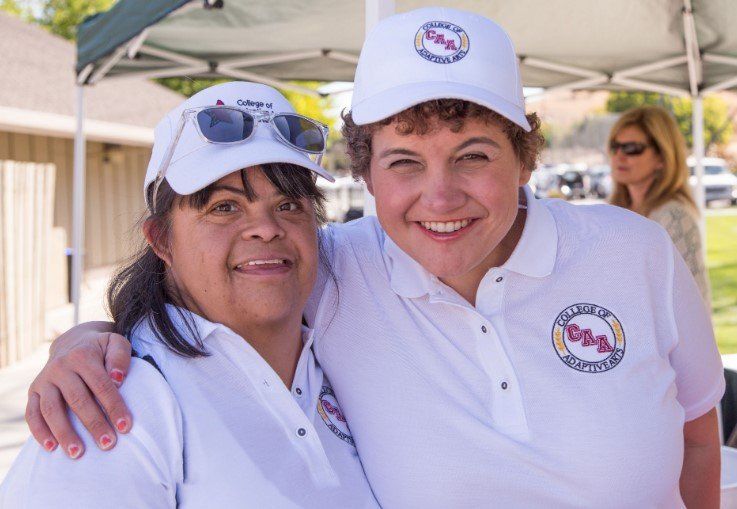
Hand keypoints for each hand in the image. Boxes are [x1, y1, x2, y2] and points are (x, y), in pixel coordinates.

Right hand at [26, 322, 131, 458]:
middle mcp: (60, 367)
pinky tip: (51, 448)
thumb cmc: (101, 348)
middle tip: (108, 444)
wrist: (73, 342)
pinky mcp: (33, 391)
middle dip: (94, 424)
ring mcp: (44, 380)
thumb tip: (118, 378)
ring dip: (64, 432)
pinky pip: (32, 413)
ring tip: (78, 453)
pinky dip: (39, 431)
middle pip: (78, 400)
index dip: (114, 407)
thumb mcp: (115, 343)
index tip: (125, 427)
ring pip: (51, 409)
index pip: (101, 385)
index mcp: (82, 355)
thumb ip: (120, 357)